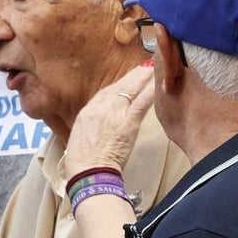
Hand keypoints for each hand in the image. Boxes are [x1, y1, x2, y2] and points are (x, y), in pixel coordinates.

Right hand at [62, 66, 154, 181]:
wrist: (88, 171)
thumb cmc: (83, 161)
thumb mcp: (79, 137)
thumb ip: (90, 126)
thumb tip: (98, 125)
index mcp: (87, 111)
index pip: (105, 92)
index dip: (119, 85)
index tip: (127, 79)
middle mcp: (100, 107)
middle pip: (119, 86)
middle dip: (133, 75)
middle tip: (145, 66)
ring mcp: (114, 113)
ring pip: (132, 89)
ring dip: (144, 77)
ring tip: (155, 68)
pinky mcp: (128, 122)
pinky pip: (142, 102)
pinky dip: (150, 91)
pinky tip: (158, 83)